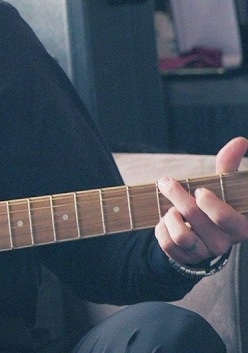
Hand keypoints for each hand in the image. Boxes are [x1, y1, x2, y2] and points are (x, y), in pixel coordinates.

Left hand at [155, 136, 247, 265]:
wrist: (200, 233)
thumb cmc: (213, 204)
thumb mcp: (222, 186)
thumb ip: (229, 165)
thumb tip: (240, 141)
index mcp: (240, 226)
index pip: (228, 219)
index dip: (210, 204)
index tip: (200, 190)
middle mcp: (225, 243)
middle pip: (195, 217)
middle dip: (177, 195)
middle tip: (167, 183)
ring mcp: (205, 253)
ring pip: (181, 235)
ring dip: (170, 216)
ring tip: (171, 209)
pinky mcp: (186, 258)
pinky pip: (167, 243)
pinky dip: (161, 228)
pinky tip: (167, 221)